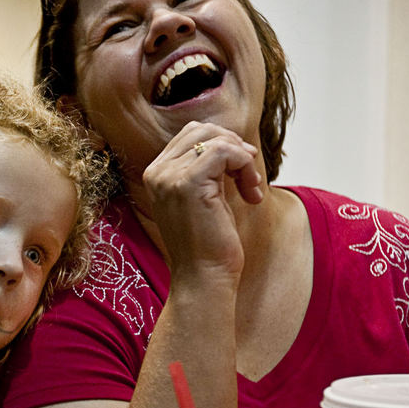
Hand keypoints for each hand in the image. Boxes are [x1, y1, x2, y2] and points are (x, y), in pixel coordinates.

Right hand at [142, 121, 261, 279]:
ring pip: (216, 138)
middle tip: (249, 177)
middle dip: (233, 146)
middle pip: (201, 129)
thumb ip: (208, 171)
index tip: (240, 173)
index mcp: (156, 175)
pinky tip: (251, 193)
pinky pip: (225, 151)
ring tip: (251, 189)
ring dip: (243, 159)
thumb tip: (235, 143)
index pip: (191, 135)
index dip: (223, 145)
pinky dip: (245, 165)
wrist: (203, 279)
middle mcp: (157, 172)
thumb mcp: (204, 200)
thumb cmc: (207, 247)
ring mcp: (169, 176)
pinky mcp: (188, 182)